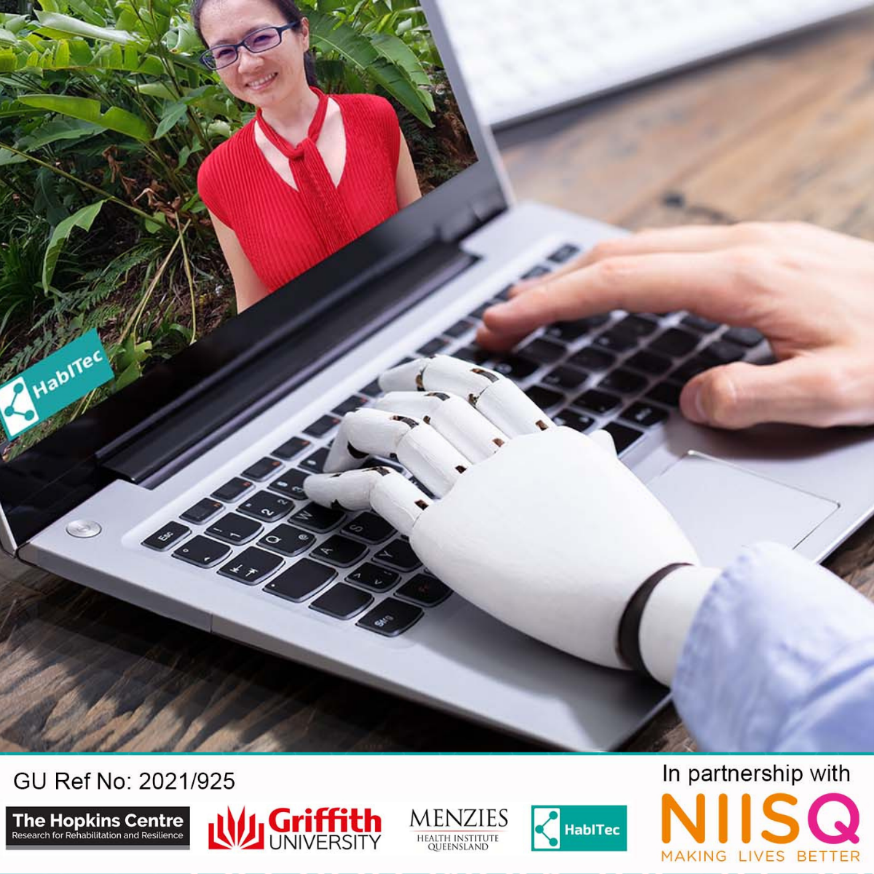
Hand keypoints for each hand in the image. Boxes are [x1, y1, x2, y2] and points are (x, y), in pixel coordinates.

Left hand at [304, 355, 717, 683]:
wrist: (643, 601)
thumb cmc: (643, 558)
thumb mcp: (621, 493)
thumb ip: (594, 462)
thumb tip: (593, 443)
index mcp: (546, 441)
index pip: (481, 388)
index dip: (436, 374)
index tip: (412, 376)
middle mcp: (506, 455)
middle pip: (430, 402)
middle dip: (390, 396)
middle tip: (370, 404)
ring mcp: (475, 491)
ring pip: (397, 434)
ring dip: (356, 434)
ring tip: (339, 447)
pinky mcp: (448, 535)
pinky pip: (380, 491)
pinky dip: (342, 484)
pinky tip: (323, 489)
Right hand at [478, 222, 873, 429]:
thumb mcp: (839, 392)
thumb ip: (754, 397)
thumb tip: (691, 399)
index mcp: (745, 279)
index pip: (623, 282)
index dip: (555, 301)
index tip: (508, 319)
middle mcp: (740, 248)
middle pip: (618, 255)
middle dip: (549, 286)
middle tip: (502, 319)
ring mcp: (750, 244)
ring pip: (641, 248)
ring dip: (580, 276)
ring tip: (538, 305)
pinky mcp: (760, 252)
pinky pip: (668, 252)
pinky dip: (620, 272)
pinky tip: (612, 290)